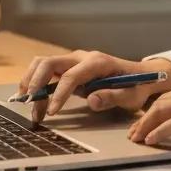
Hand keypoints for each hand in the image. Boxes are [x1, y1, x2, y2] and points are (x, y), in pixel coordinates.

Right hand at [18, 50, 170, 122]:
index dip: (58, 94)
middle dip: (35, 83)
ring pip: (42, 64)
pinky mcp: (69, 67)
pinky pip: (46, 70)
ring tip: (29, 106)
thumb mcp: (131, 96)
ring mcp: (74, 60)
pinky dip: (35, 83)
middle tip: (31, 107)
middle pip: (48, 62)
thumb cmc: (137, 86)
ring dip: (31, 82)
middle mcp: (82, 57)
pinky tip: (34, 101)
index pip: (70, 76)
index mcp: (97, 62)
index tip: (52, 113)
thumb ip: (112, 97)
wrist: (141, 76)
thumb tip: (92, 100)